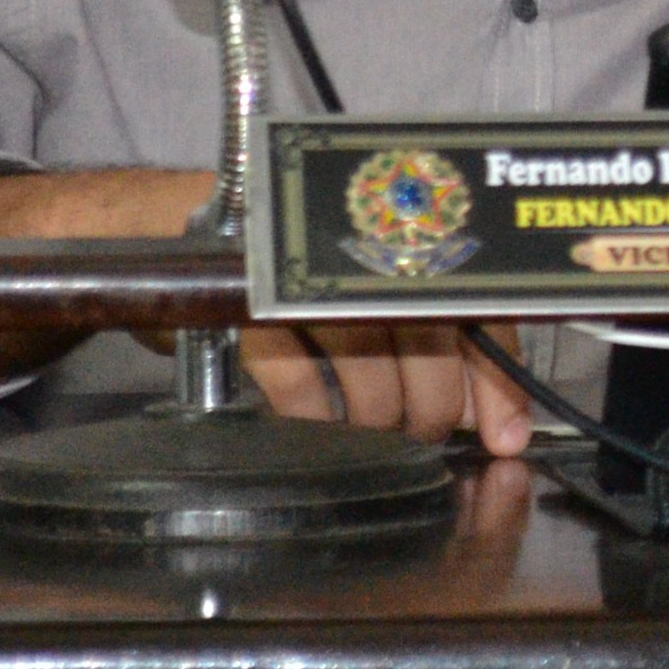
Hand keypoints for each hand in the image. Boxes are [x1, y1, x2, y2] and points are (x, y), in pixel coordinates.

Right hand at [0, 166, 546, 442]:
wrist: (162, 232)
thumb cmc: (275, 265)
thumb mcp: (359, 293)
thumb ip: (429, 339)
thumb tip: (487, 413)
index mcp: (400, 233)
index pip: (475, 306)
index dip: (497, 379)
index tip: (505, 435)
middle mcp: (360, 242)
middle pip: (430, 342)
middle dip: (432, 407)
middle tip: (420, 432)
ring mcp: (304, 269)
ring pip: (370, 363)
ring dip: (375, 417)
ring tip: (364, 428)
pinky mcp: (245, 300)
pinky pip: (295, 378)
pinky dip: (310, 411)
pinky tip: (310, 420)